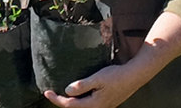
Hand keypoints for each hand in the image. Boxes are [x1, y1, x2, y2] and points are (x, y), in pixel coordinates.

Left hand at [44, 12, 180, 107]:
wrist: (135, 76)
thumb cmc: (116, 75)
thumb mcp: (98, 78)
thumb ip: (82, 85)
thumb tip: (67, 91)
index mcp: (94, 104)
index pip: (70, 105)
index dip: (57, 99)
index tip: (46, 92)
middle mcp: (98, 107)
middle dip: (62, 102)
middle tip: (50, 93)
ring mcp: (103, 105)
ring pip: (82, 106)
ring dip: (71, 101)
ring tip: (60, 93)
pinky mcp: (106, 101)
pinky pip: (88, 103)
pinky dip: (79, 99)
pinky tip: (76, 92)